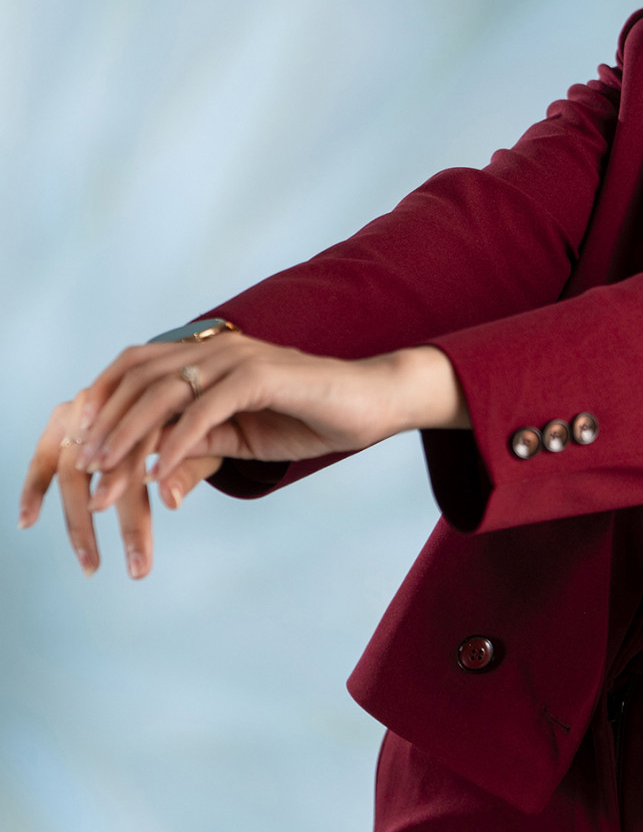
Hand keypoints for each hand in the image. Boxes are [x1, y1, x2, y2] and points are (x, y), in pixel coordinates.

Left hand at [18, 335, 467, 577]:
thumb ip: (201, 450)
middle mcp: (217, 348)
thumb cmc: (312, 417)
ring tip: (110, 479)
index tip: (79, 441)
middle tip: (85, 468)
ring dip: (131, 438)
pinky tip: (161, 473)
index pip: (137, 367)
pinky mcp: (262, 376)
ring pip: (164, 392)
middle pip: (139, 377)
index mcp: (208, 356)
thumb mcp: (243, 440)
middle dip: (106, 426)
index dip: (103, 399)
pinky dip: (178, 442)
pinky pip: (206, 409)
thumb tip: (159, 483)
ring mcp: (239, 358)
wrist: (374, 404)